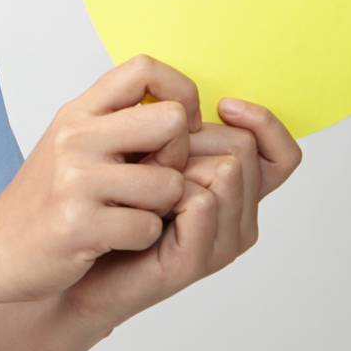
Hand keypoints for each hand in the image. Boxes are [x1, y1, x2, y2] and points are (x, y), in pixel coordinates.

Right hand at [0, 54, 202, 308]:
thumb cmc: (46, 198)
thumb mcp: (73, 143)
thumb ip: (117, 122)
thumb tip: (181, 109)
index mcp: (78, 112)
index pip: (144, 68)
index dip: (180, 92)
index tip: (181, 126)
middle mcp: (76, 136)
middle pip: (171, 121)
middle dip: (178, 157)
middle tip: (155, 179)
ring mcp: (76, 179)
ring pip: (169, 184)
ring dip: (160, 208)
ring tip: (127, 213)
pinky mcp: (79, 223)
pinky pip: (148, 227)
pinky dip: (140, 239)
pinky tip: (112, 239)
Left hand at [56, 97, 303, 332]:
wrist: (68, 258)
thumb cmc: (105, 203)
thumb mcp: (145, 152)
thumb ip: (173, 126)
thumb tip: (185, 90)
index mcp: (233, 190)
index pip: (281, 154)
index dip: (266, 124)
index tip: (223, 105)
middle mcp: (237, 217)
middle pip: (243, 148)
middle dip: (191, 140)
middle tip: (147, 163)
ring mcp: (220, 242)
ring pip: (228, 169)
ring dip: (175, 162)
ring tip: (141, 188)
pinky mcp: (195, 260)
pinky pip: (202, 201)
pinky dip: (166, 191)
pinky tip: (139, 205)